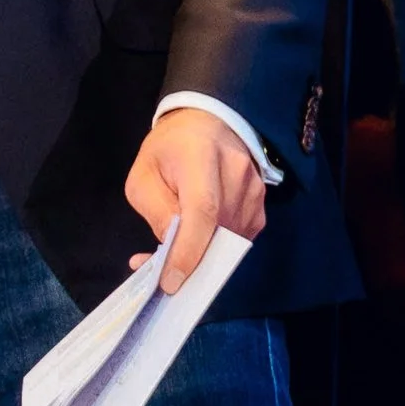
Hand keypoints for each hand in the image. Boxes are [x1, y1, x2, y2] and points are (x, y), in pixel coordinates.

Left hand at [124, 106, 266, 297]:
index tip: (171, 281)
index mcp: (201, 158)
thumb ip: (156, 210)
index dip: (188, 251)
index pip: (202, 211)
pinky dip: (216, 249)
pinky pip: (236, 241)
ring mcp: (254, 193)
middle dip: (189, 260)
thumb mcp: (145, 174)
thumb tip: (170, 247)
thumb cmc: (170, 149)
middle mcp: (236, 175)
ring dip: (202, 255)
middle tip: (163, 274)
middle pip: (217, 233)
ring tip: (177, 249)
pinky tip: (199, 239)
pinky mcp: (260, 209)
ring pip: (226, 243)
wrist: (210, 124)